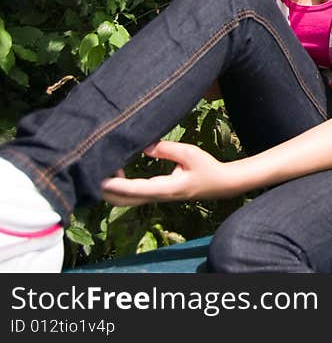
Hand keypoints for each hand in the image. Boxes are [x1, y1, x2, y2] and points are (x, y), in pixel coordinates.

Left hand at [101, 141, 236, 205]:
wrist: (219, 184)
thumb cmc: (206, 167)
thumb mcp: (190, 153)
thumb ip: (167, 149)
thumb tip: (145, 146)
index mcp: (167, 188)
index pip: (136, 190)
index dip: (117, 185)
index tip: (100, 178)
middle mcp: (158, 196)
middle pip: (124, 201)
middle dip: (106, 190)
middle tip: (95, 169)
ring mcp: (155, 197)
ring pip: (125, 200)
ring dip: (111, 189)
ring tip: (106, 166)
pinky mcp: (155, 194)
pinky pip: (131, 195)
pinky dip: (119, 187)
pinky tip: (118, 169)